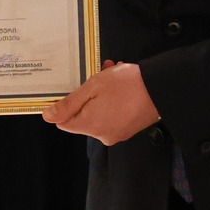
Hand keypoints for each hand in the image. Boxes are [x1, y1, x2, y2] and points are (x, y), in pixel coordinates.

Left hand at [43, 63, 159, 146]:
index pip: (64, 122)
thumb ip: (69, 104)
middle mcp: (102, 135)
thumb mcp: (93, 88)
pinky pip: (113, 115)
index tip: (75, 89)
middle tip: (99, 75)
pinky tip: (121, 85)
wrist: (161, 89)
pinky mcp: (128, 129)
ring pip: (99, 112)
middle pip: (83, 115)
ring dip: (101, 94)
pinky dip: (113, 101)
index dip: (66, 104)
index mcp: (90, 126)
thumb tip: (48, 116)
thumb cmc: (127, 85)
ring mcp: (117, 133)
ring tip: (113, 74)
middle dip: (88, 94)